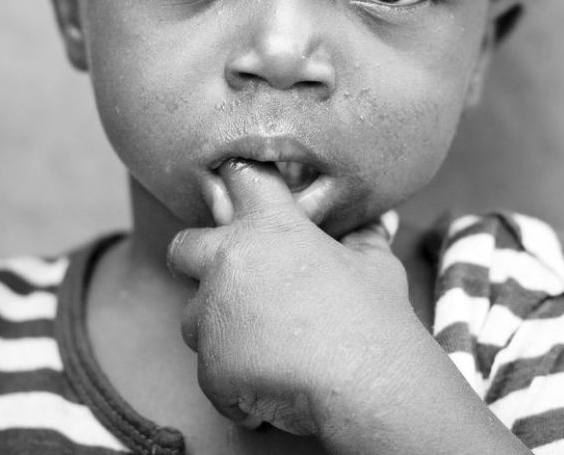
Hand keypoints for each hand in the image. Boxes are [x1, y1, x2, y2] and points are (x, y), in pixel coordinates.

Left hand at [166, 159, 425, 438]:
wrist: (369, 381)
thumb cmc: (374, 316)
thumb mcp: (375, 264)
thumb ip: (365, 238)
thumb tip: (380, 220)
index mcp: (270, 226)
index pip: (238, 177)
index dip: (234, 180)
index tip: (233, 188)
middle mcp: (230, 261)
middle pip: (183, 247)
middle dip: (196, 260)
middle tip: (228, 280)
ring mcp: (214, 314)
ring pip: (193, 317)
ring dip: (218, 328)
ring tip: (260, 346)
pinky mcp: (210, 365)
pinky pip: (208, 370)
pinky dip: (232, 381)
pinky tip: (266, 387)